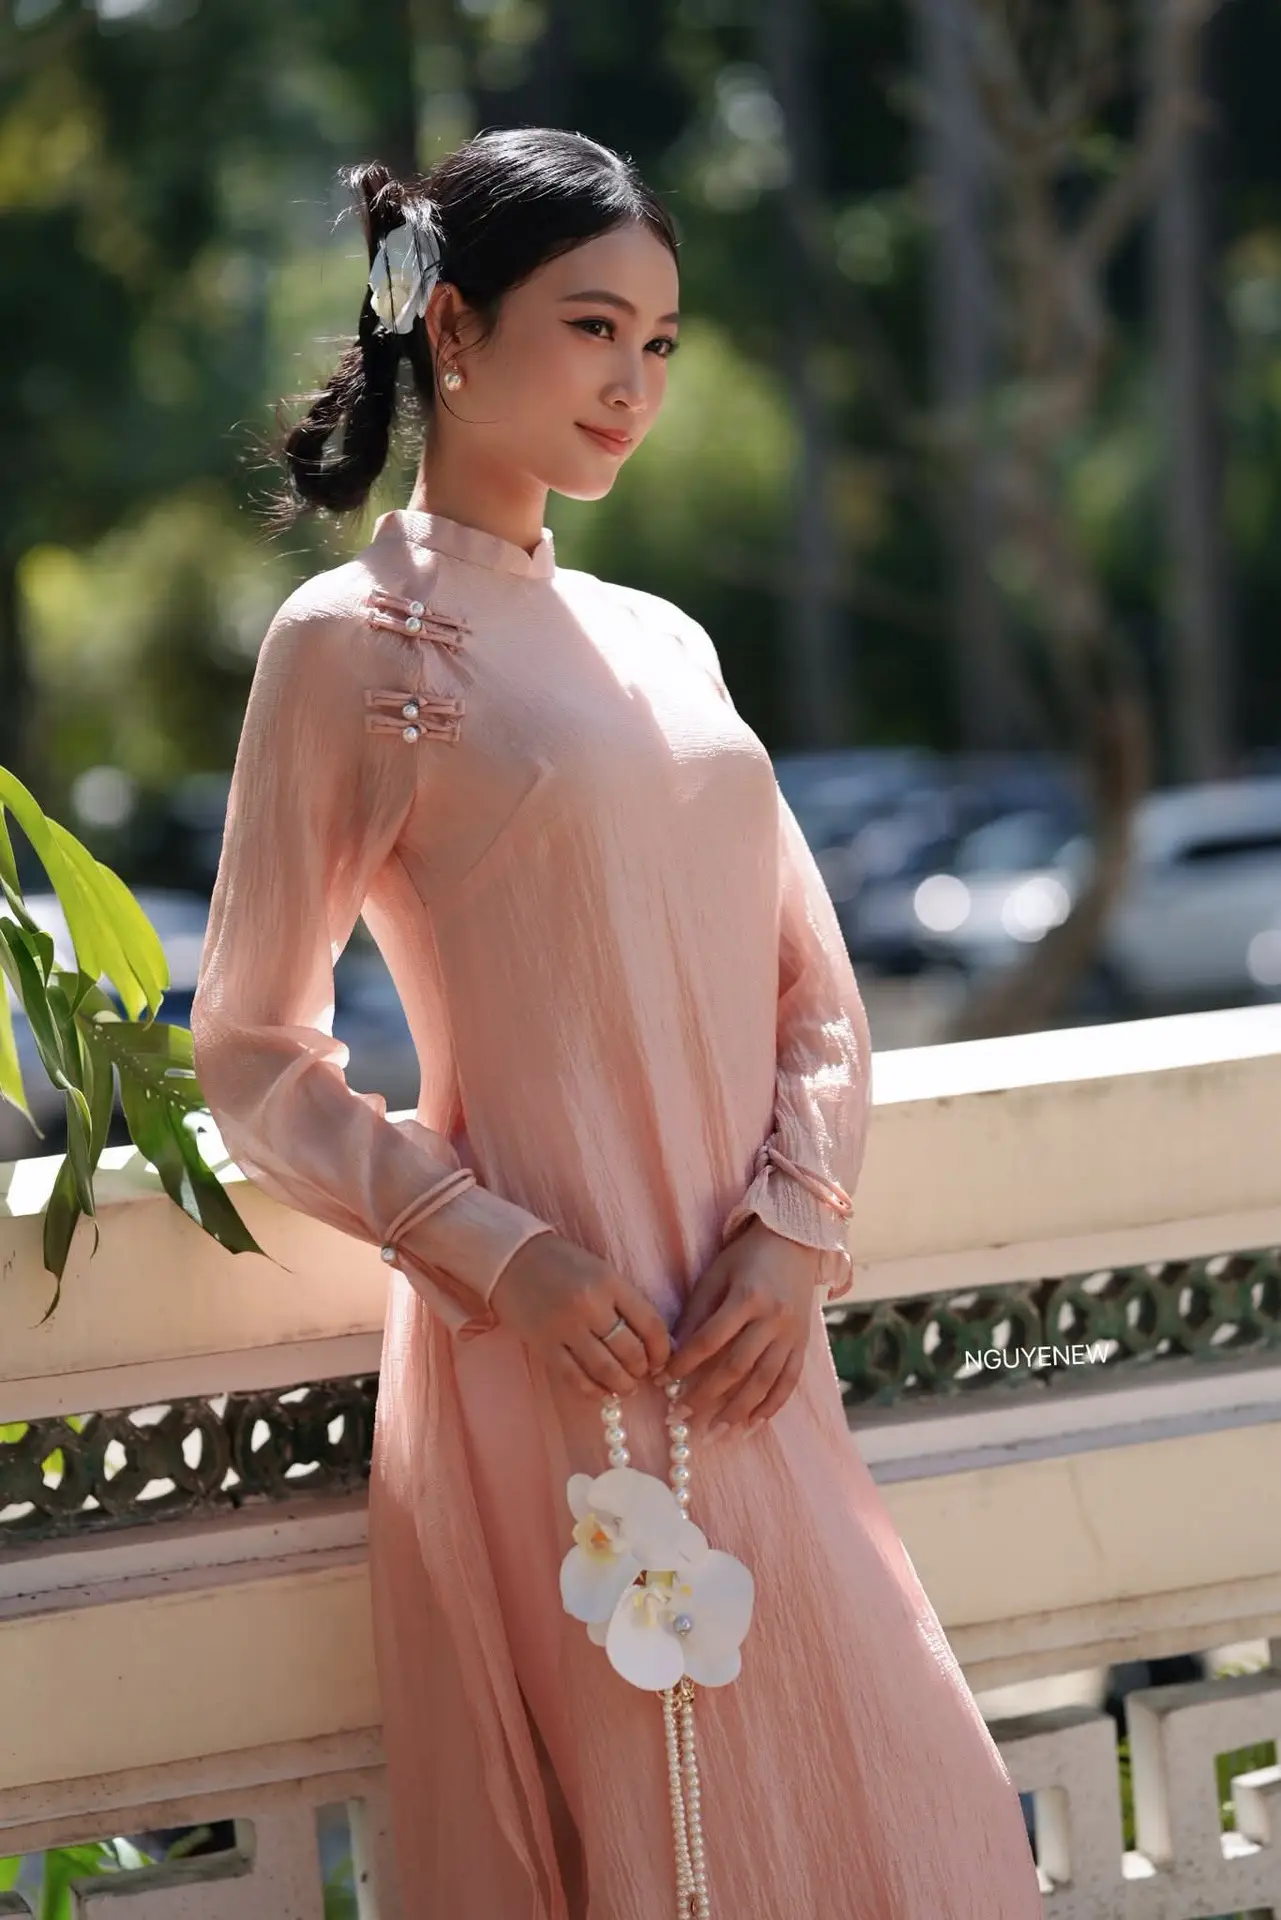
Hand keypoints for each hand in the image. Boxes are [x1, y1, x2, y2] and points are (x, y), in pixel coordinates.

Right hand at [489, 1232, 671, 1401]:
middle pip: (630, 1352)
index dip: (662, 1350)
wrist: (512, 1259)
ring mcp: (565, 1327)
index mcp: (610, 1283)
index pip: (651, 1324)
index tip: (661, 1360)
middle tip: (641, 1374)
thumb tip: (652, 1344)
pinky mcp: (544, 1345)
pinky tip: (601, 1391)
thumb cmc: (563, 1264)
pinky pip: (575, 1378)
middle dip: (642, 1370)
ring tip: (625, 1387)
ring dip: (622, 1386)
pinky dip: (593, 1391)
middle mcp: (590, 1306)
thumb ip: (626, 1303)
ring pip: (606, 1370)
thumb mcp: (602, 1272)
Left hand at [658, 1219, 822, 1436]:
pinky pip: (789, 1381)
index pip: (711, 1339)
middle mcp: (773, 1318)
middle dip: (707, 1395)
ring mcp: (792, 1334)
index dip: (686, 1363)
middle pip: (738, 1366)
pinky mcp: (803, 1344)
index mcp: (747, 1296)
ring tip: (716, 1432)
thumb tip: (673, 1350)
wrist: (797, 1242)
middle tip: (682, 1417)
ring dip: (739, 1410)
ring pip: (765, 1380)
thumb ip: (697, 1312)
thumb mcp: (716, 1274)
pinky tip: (752, 1424)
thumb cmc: (747, 1256)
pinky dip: (772, 1405)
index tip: (663, 1382)